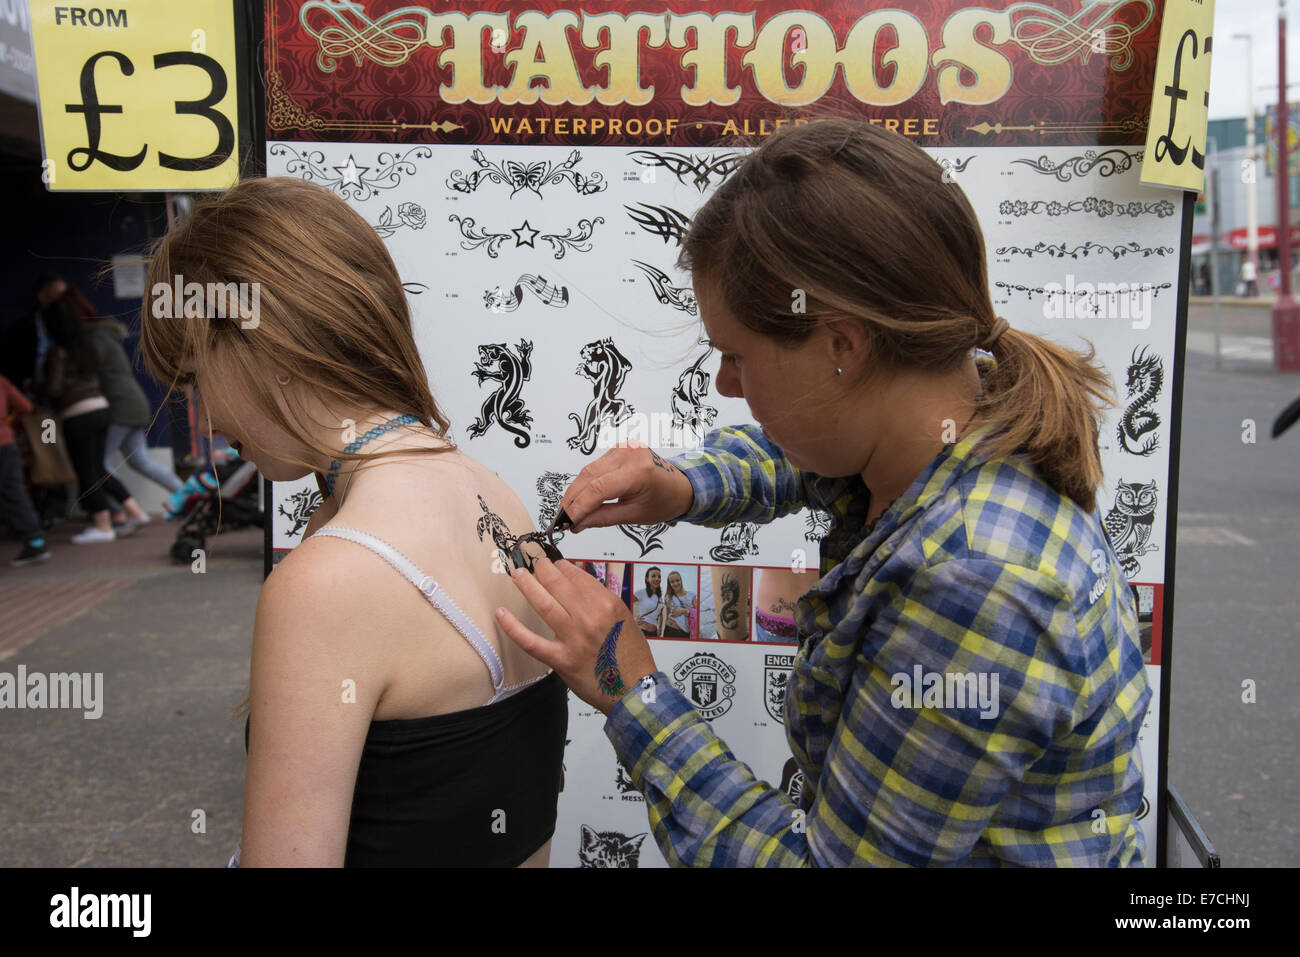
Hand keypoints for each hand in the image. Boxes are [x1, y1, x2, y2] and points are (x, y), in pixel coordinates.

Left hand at [497, 558, 657, 715]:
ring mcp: (573, 639)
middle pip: (558, 584)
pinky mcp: (561, 659)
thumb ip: (600, 602)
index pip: (578, 576)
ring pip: (543, 604)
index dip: (562, 566)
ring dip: (527, 586)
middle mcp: (590, 618)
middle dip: (542, 569)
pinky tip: (501, 613)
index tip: (556, 564)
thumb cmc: (630, 655)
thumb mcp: (623, 618)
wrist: (633, 688)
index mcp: (607, 605)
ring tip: (518, 575)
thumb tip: (576, 586)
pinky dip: (512, 627)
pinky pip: (531, 641)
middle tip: (534, 563)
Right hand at [560, 442, 693, 530]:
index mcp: (638, 471)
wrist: (681, 486)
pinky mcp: (618, 448)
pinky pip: (595, 466)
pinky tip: (580, 498)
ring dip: (575, 492)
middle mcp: (629, 454)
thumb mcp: (635, 515)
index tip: (565, 523)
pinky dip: (585, 483)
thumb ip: (603, 518)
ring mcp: (623, 447)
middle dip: (572, 499)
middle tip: (561, 519)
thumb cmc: (665, 501)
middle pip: (588, 476)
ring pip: (588, 470)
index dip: (578, 507)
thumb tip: (576, 523)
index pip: (598, 488)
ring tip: (567, 512)